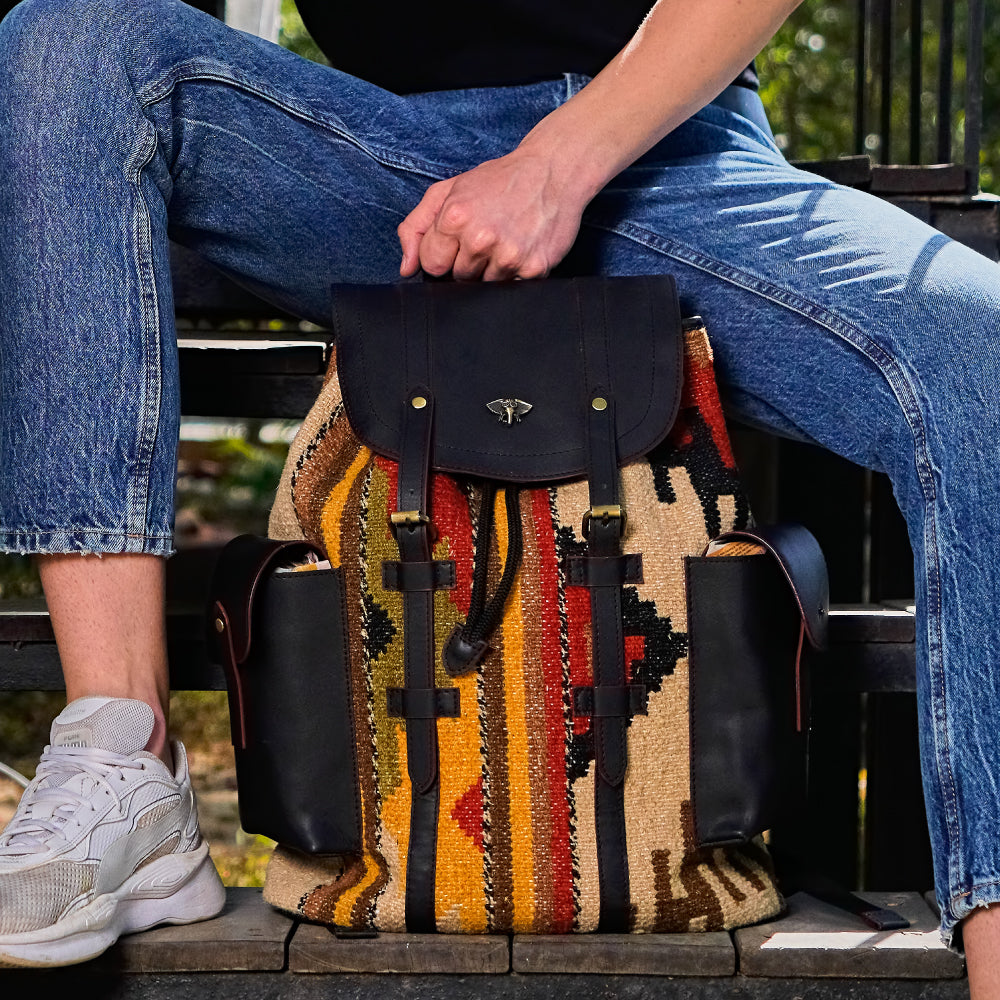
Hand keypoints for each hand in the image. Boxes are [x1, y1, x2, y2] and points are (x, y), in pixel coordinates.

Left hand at [397, 148, 587, 281]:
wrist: (553, 171)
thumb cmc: (499, 181)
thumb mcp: (448, 191)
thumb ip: (415, 227)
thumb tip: (406, 268)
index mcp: (455, 217)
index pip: (432, 266)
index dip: (444, 255)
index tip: (459, 240)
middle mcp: (481, 238)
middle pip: (458, 278)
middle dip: (468, 262)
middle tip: (487, 235)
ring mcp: (509, 255)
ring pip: (484, 287)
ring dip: (492, 269)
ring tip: (505, 240)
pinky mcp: (534, 268)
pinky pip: (512, 288)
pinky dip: (515, 272)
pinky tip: (521, 247)